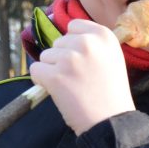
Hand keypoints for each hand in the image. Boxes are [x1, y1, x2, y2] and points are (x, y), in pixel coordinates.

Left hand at [30, 19, 135, 134]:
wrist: (110, 121)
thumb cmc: (110, 93)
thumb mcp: (112, 59)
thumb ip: (92, 44)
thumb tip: (64, 38)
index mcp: (104, 36)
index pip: (74, 26)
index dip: (74, 44)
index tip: (83, 60)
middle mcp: (87, 43)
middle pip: (58, 42)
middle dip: (63, 58)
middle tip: (80, 78)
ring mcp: (70, 59)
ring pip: (46, 56)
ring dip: (54, 70)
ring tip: (73, 86)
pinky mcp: (54, 75)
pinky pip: (36, 70)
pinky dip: (43, 81)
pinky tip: (60, 91)